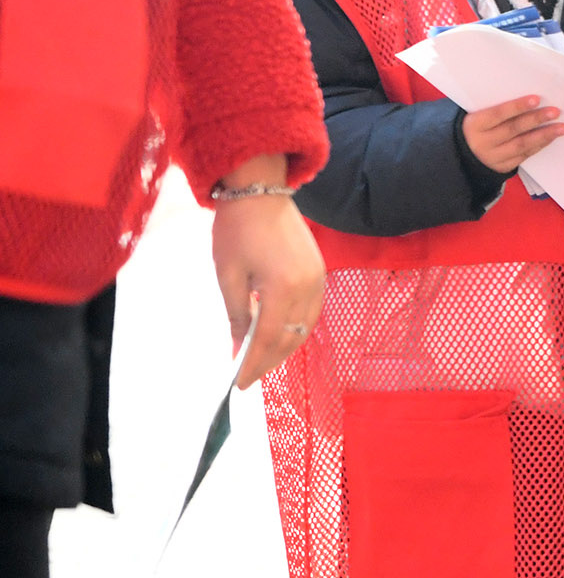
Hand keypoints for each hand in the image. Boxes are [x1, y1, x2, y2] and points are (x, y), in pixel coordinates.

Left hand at [209, 161, 324, 389]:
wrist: (260, 192)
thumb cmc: (236, 232)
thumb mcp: (228, 276)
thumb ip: (236, 315)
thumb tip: (238, 349)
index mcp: (283, 288)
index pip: (268, 339)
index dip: (253, 364)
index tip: (239, 385)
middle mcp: (308, 287)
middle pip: (292, 338)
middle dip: (269, 361)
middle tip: (248, 377)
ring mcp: (318, 279)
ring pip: (305, 327)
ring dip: (284, 346)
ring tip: (261, 359)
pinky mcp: (320, 272)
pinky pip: (312, 311)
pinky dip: (296, 328)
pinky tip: (279, 334)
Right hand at [459, 92, 563, 173]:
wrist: (461, 153)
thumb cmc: (476, 126)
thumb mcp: (478, 114)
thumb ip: (496, 105)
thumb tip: (529, 95)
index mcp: (475, 125)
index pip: (497, 114)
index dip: (517, 106)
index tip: (536, 99)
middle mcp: (483, 142)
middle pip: (513, 129)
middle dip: (536, 119)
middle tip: (555, 111)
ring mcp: (493, 157)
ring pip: (522, 145)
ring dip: (544, 135)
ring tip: (562, 127)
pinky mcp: (503, 167)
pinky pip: (524, 155)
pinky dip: (539, 145)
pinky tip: (551, 137)